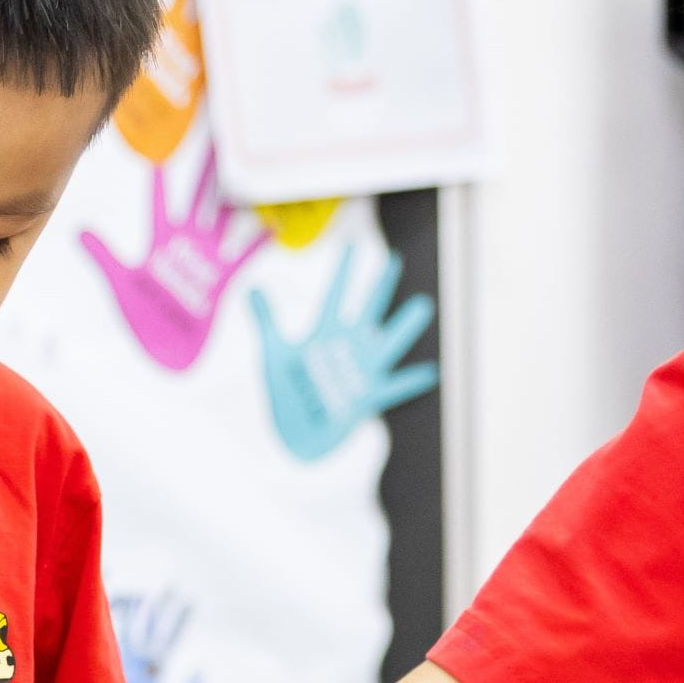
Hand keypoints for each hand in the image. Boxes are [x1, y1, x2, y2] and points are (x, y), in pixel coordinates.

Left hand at [80, 146, 269, 371]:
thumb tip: (79, 230)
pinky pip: (243, 256)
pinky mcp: (222, 280)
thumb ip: (104, 257)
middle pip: (198, 199)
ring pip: (224, 219)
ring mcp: (207, 259)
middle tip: (216, 140)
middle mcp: (186, 243)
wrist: (167, 351)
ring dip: (235, 197)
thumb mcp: (121, 285)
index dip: (161, 178)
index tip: (163, 150)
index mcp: (160, 242)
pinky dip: (258, 242)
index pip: (160, 202)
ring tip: (247, 170)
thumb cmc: (144, 319)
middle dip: (206, 172)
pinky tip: (273, 224)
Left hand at [249, 247, 437, 460]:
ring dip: (405, 326)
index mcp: (324, 334)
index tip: (351, 245)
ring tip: (422, 305)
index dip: (343, 270)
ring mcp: (359, 371)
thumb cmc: (284, 395)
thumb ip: (267, 322)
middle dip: (380, 286)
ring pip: (388, 342)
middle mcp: (347, 347)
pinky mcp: (366, 397)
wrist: (292, 437)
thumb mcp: (273, 354)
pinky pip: (393, 388)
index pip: (335, 295)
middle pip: (368, 309)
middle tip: (394, 260)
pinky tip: (430, 371)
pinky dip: (411, 381)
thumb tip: (252, 289)